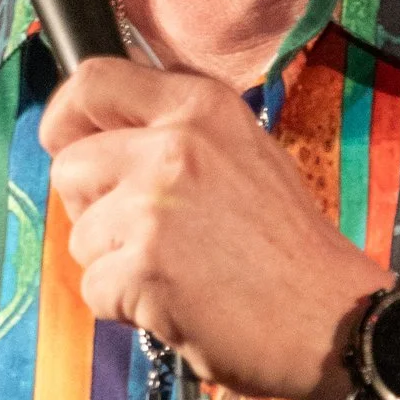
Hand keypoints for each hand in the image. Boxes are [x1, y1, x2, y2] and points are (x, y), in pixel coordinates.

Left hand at [39, 57, 381, 399]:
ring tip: (177, 273)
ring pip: (79, 236)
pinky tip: (177, 304)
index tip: (70, 145)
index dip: (67, 120)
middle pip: (70, 166)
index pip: (91, 81)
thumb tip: (104, 134)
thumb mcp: (245, 153)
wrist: (332, 318)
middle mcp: (174, 145)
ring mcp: (154, 207)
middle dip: (93, 208)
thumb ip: (177, 134)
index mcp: (200, 107)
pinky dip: (126, 308)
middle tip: (145, 235)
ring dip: (114, 264)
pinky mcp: (143, 267)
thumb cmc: (290, 248)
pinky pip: (94, 289)